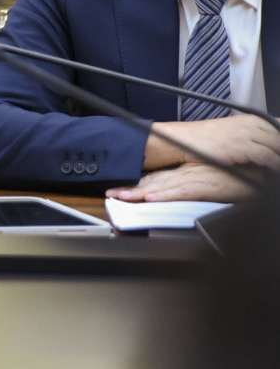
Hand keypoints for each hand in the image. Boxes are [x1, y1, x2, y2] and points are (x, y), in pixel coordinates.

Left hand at [106, 161, 262, 203]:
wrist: (258, 171)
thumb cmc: (237, 176)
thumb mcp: (208, 180)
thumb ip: (191, 186)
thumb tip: (171, 192)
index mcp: (185, 172)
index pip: (154, 178)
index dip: (134, 184)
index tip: (116, 190)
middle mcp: (186, 174)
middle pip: (152, 182)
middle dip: (129, 189)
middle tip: (110, 194)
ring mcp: (195, 179)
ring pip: (161, 186)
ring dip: (139, 192)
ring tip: (121, 196)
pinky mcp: (206, 186)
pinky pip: (182, 191)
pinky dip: (166, 194)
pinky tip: (151, 197)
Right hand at [144, 113, 279, 171]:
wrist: (184, 140)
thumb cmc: (206, 140)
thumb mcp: (234, 133)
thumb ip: (255, 137)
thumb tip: (268, 146)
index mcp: (254, 120)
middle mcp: (253, 124)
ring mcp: (247, 134)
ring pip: (279, 144)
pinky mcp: (241, 146)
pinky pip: (268, 156)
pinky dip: (276, 164)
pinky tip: (276, 172)